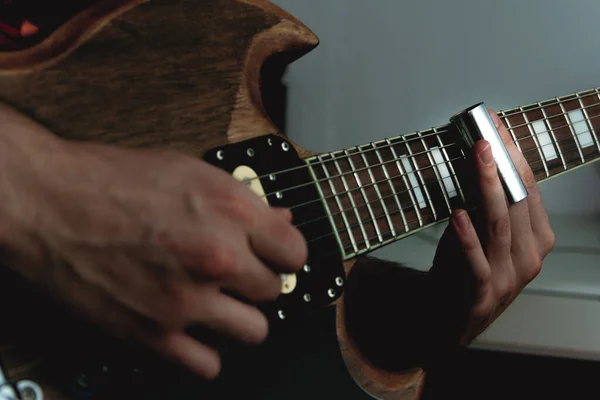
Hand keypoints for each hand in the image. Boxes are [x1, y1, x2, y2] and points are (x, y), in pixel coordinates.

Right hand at [0, 104, 306, 378]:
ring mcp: (188, 300)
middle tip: (231, 274)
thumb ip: (243, 201)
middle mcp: (218, 256)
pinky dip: (203, 352)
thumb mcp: (189, 172)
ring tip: (216, 303)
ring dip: (238, 318)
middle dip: (255, 282)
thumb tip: (280, 220)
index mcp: (232, 211)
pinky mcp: (154, 334)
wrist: (51, 203)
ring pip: (254, 331)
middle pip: (274, 291)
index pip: (296, 252)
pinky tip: (190, 331)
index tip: (273, 257)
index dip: (285, 255)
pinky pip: (208, 365)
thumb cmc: (114, 181)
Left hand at [430, 109, 554, 344]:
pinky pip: (477, 262)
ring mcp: (509, 279)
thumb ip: (483, 204)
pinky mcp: (483, 295)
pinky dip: (468, 237)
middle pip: (518, 203)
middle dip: (502, 165)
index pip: (530, 191)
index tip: (497, 129)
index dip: (514, 157)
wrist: (449, 319)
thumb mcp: (481, 233)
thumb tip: (474, 159)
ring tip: (477, 158)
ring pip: (500, 226)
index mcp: (537, 240)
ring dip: (487, 188)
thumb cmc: (465, 271)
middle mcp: (529, 258)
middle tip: (485, 135)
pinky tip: (459, 213)